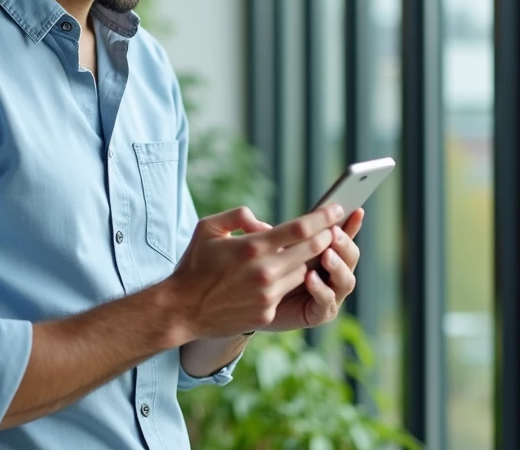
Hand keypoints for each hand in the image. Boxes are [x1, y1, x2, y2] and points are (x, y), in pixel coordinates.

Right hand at [163, 204, 346, 339]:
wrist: (182, 309)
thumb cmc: (194, 265)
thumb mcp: (208, 228)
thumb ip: (238, 215)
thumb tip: (264, 223)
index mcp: (252, 246)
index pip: (300, 228)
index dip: (323, 217)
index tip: (336, 208)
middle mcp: (264, 271)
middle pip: (312, 250)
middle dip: (326, 236)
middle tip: (334, 227)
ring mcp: (267, 294)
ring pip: (304, 272)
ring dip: (311, 260)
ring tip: (314, 249)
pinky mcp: (266, 312)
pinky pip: (288, 292)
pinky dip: (290, 280)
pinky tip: (288, 274)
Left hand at [262, 208, 363, 332]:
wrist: (250, 306)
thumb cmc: (259, 273)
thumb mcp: (266, 250)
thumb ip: (267, 238)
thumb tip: (262, 226)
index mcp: (324, 253)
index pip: (342, 236)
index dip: (351, 224)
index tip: (355, 209)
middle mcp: (331, 273)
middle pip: (350, 257)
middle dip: (344, 244)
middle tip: (333, 232)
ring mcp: (329, 294)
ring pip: (346, 280)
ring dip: (338, 266)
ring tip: (326, 255)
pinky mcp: (319, 313)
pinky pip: (326, 302)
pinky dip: (321, 290)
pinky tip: (310, 278)